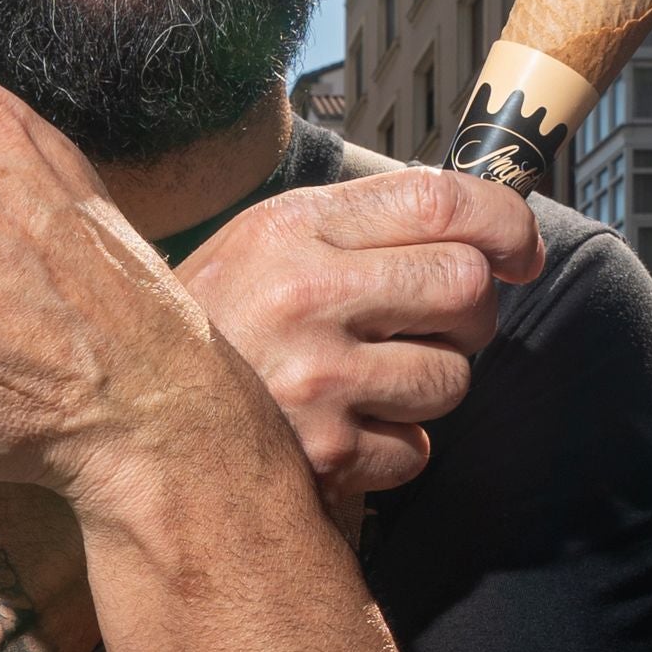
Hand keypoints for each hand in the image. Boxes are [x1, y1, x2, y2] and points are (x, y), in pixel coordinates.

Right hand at [179, 166, 543, 505]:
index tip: (521, 251)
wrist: (130, 422)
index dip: (507, 223)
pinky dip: (396, 449)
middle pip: (466, 286)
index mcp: (293, 228)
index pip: (441, 198)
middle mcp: (303, 293)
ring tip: (373, 385)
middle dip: (470, 314)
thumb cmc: (218, 330)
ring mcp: (314, 376)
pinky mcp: (324, 453)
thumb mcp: (265, 246)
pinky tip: (346, 432)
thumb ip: (359, 228)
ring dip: (431, 387)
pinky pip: (418, 448)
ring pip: (453, 376)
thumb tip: (483, 228)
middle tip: (435, 327)